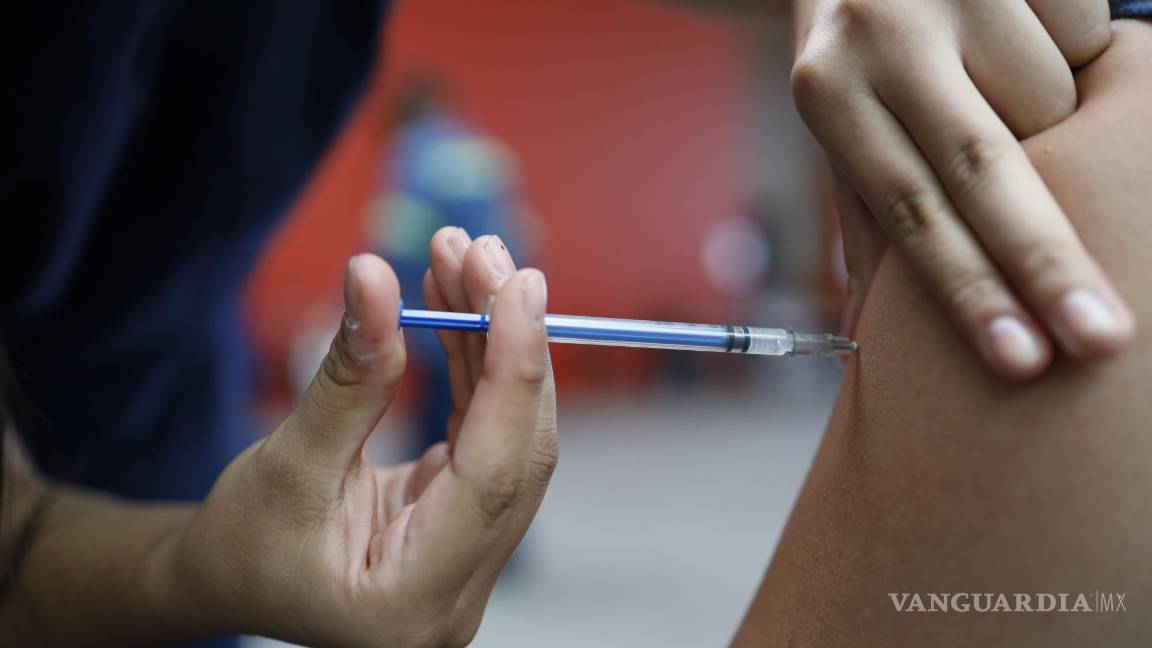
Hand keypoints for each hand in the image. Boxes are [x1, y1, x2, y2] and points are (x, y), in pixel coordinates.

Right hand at [168, 229, 556, 646]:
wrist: (226, 581)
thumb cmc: (243, 544)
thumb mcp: (289, 460)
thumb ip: (347, 376)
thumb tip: (374, 277)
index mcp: (416, 597)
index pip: (494, 471)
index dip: (514, 370)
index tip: (518, 285)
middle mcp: (460, 589)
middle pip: (518, 447)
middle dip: (507, 339)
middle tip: (480, 253)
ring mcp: (469, 556)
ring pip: (508, 432)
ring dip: (492, 341)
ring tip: (461, 260)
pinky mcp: (464, 521)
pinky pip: (487, 432)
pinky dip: (477, 367)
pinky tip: (458, 305)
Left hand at [791, 0, 1133, 377]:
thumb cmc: (860, 50)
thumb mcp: (844, 122)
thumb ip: (871, 214)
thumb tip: (869, 338)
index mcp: (829, 92)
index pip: (910, 210)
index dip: (968, 289)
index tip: (1021, 361)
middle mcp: (882, 36)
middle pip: (983, 168)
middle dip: (1045, 260)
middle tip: (1100, 339)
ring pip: (1050, 100)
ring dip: (1057, 126)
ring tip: (1000, 91)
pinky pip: (1085, 33)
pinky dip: (1077, 55)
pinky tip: (1022, 36)